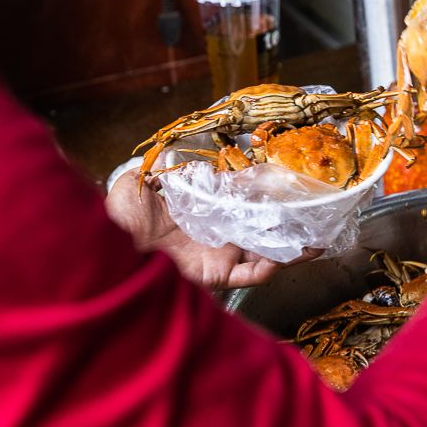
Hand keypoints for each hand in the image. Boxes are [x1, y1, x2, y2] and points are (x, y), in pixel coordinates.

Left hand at [105, 169, 315, 289]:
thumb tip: (183, 150)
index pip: (239, 196)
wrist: (108, 254)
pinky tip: (299, 251)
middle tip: (314, 200)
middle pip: (260, 223)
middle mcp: (214, 232)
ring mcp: (218, 255)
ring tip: (319, 227)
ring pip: (265, 249)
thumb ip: (163, 166)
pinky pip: (255, 273)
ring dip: (292, 240)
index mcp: (199, 209)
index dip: (263, 185)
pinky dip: (278, 264)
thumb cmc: (117, 219)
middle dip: (287, 214)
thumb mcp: (137, 181)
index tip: (285, 172)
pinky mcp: (218, 275)